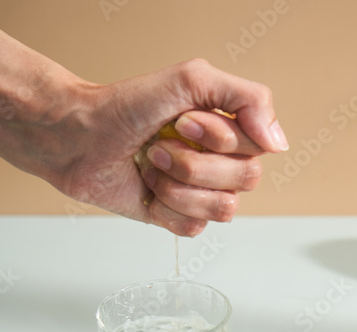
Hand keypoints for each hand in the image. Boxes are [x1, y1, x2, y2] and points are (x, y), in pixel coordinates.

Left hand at [55, 59, 288, 236]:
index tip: (183, 120)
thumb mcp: (192, 80)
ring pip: (223, 208)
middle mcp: (223, 163)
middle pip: (246, 180)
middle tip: (160, 144)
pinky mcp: (179, 217)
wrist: (77, 137)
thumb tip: (279, 142)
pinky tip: (148, 189)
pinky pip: (195, 226)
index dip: (221, 138)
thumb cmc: (125, 105)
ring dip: (178, 185)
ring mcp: (202, 192)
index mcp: (232, 131)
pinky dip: (165, 207)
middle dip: (195, 162)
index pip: (259, 147)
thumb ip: (248, 98)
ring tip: (152, 164)